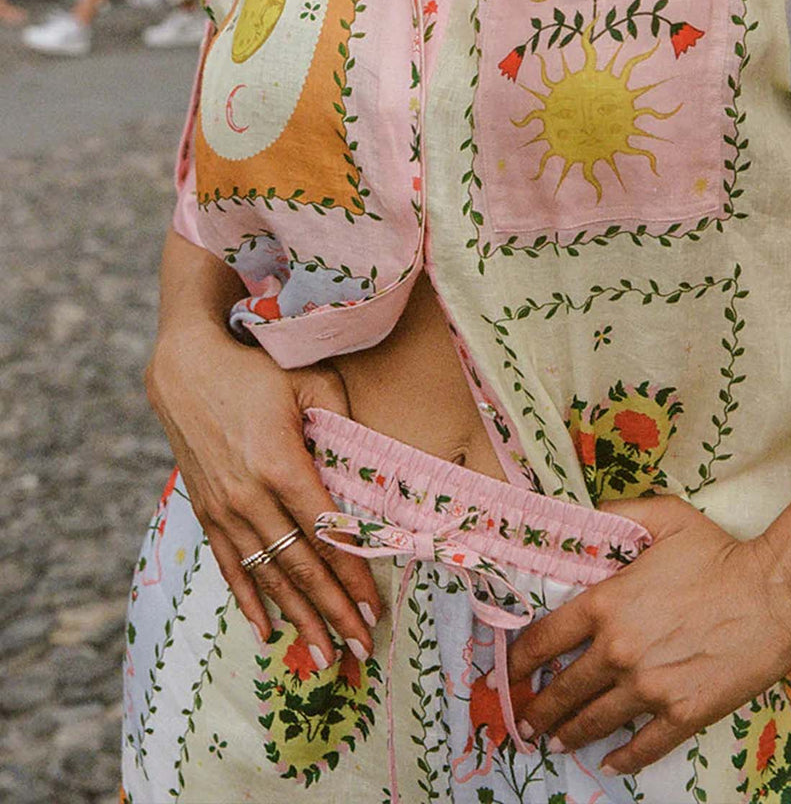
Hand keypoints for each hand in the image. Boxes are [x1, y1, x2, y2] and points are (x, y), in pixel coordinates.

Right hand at [145, 314, 381, 666]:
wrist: (186, 368)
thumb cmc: (256, 371)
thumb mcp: (308, 381)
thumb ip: (342, 419)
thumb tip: (371, 460)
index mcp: (281, 465)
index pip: (325, 534)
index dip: (351, 574)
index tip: (373, 608)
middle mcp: (250, 496)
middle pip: (300, 566)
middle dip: (332, 611)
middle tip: (360, 649)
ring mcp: (225, 509)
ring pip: (267, 576)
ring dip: (298, 618)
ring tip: (324, 654)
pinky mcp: (206, 512)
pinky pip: (230, 567)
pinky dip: (250, 601)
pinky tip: (268, 631)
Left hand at [507, 495, 790, 775]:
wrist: (774, 593)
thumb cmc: (719, 552)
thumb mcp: (663, 517)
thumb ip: (616, 515)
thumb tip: (582, 513)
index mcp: (607, 604)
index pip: (545, 639)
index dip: (520, 659)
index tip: (509, 672)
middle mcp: (619, 651)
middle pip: (563, 689)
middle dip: (538, 709)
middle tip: (525, 721)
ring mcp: (649, 687)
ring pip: (594, 721)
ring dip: (567, 735)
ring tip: (553, 742)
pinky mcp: (683, 713)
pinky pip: (642, 746)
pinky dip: (622, 758)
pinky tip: (609, 763)